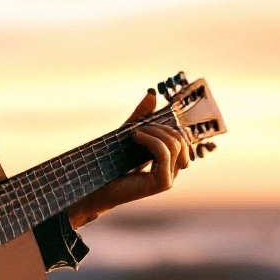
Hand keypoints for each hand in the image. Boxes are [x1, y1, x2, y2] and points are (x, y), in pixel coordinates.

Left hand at [66, 91, 191, 229]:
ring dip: (155, 132)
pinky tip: (136, 137)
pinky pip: (165, 154)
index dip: (170, 126)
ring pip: (175, 145)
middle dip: (161, 127)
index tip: (148, 123)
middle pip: (180, 140)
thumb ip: (141, 116)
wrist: (97, 187)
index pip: (183, 138)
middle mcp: (172, 170)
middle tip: (139, 127)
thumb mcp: (128, 134)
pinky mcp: (162, 183)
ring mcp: (169, 178)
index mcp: (168, 161)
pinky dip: (151, 140)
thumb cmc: (111, 163)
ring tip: (135, 133)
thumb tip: (152, 93)